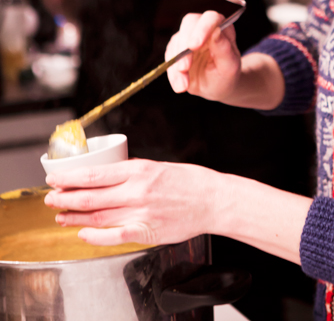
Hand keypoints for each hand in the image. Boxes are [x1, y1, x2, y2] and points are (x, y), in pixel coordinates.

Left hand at [44, 160, 217, 246]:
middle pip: (90, 196)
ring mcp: (141, 212)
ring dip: (74, 216)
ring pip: (98, 215)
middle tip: (50, 198)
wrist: (214, 200)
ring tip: (60, 215)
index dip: (69, 178)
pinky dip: (94, 236)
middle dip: (65, 197)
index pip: (95, 174)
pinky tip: (83, 233)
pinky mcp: (146, 231)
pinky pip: (113, 235)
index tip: (55, 178)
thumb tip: (109, 176)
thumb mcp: (159, 166)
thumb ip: (134, 172)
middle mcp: (137, 190)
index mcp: (140, 169)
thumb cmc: (191, 181)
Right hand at [166, 11, 241, 101]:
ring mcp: (188, 37)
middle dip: (184, 45)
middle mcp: (203, 28)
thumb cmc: (227, 75)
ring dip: (177, 64)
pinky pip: (169, 58)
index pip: (211, 18)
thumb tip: (216, 32)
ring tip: (185, 85)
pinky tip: (181, 85)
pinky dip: (173, 73)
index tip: (194, 46)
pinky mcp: (176, 49)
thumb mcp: (230, 67)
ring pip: (176, 41)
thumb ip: (224, 49)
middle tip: (184, 67)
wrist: (217, 88)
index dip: (202, 28)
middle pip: (189, 23)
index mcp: (221, 28)